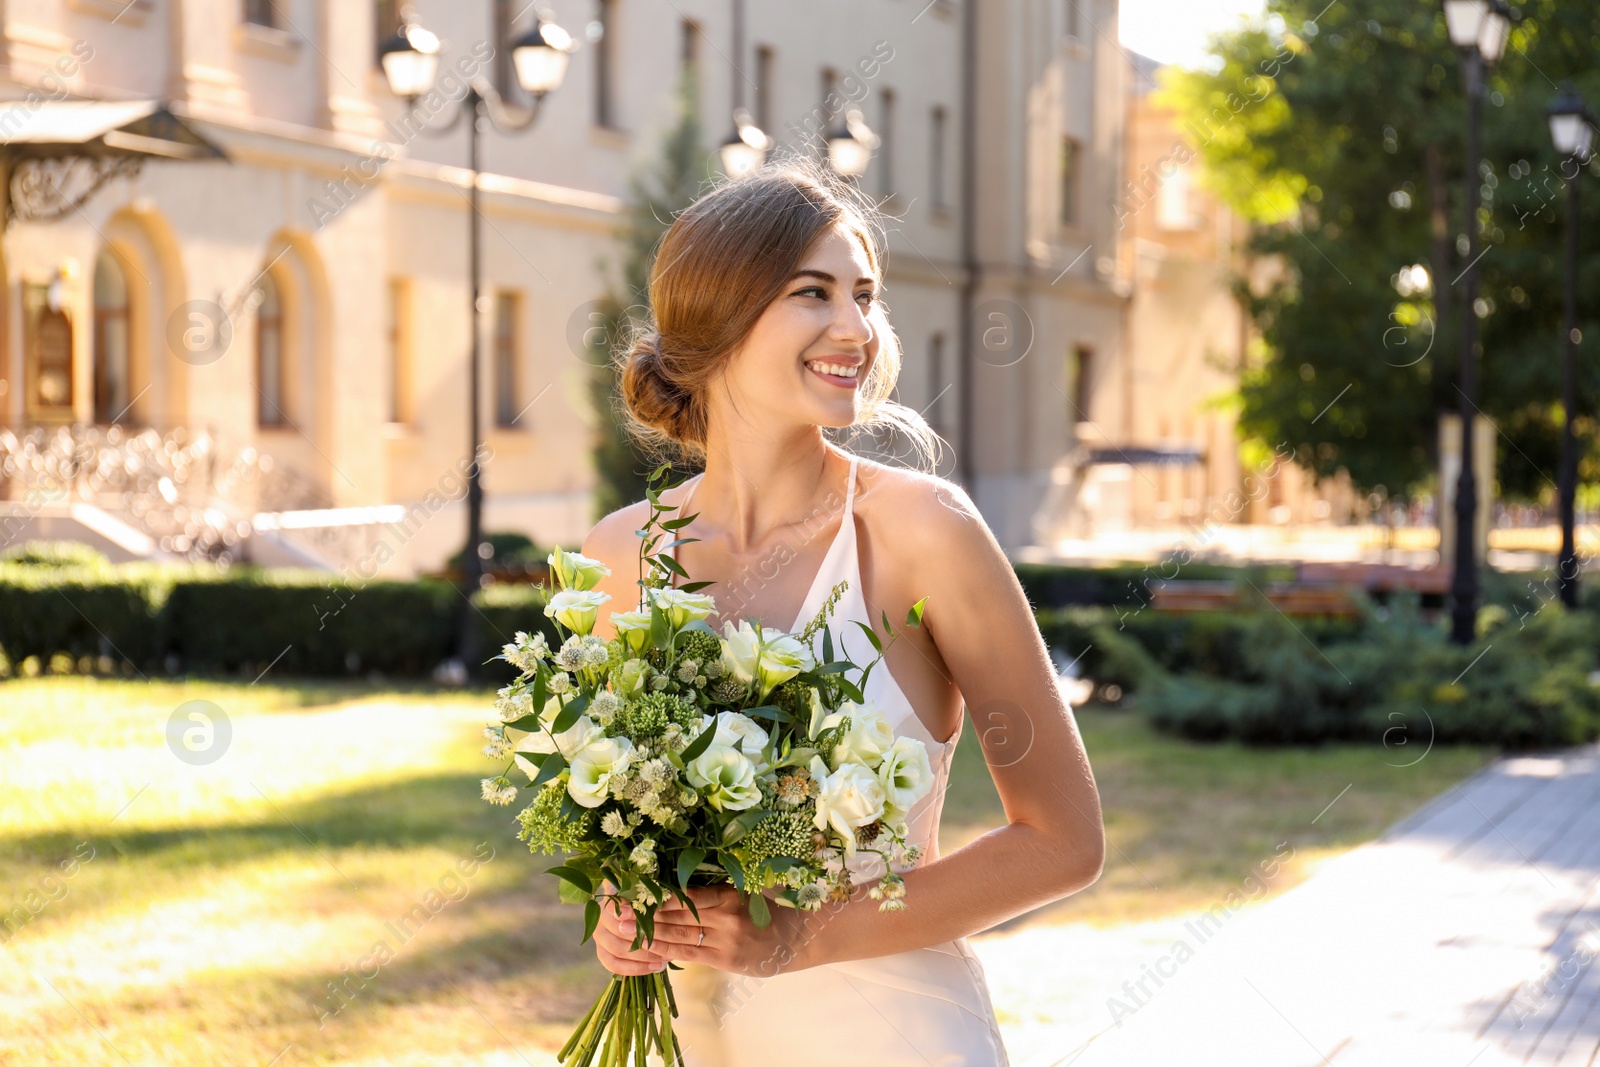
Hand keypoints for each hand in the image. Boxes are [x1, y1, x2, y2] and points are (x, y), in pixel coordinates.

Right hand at [593, 880, 668, 975]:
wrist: (640, 915)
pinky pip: (616, 966)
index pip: (613, 907)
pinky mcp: (603, 953)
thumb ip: (645, 896)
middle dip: (643, 939)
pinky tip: (656, 967)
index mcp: (610, 900)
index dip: (626, 912)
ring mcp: (599, 937)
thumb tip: (648, 896)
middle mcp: (600, 917)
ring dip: (644, 956)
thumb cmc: (647, 903)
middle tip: (666, 942)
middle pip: (617, 931)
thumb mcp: (647, 896)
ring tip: (665, 957)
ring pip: (618, 950)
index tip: (641, 917)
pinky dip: (636, 969)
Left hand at [613, 883, 813, 978]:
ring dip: (649, 933)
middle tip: (617, 911)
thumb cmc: (773, 905)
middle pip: (677, 915)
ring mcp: (725, 941)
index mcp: (730, 893)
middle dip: (645, 914)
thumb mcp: (748, 886)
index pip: (686, 895)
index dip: (658, 895)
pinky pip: (691, 954)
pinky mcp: (726, 960)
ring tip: (624, 929)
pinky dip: (667, 951)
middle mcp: (725, 917)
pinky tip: (648, 947)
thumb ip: (719, 886)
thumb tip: (680, 877)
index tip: (634, 891)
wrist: (802, 936)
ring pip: (680, 936)